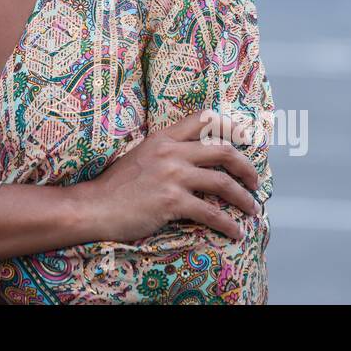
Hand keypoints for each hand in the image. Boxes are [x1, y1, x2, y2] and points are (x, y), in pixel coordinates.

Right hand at [79, 109, 260, 243]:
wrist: (95, 206)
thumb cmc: (116, 186)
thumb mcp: (142, 155)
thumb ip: (167, 152)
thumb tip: (194, 158)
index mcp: (163, 137)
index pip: (204, 119)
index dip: (231, 126)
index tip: (247, 137)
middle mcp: (171, 152)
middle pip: (223, 150)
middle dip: (246, 167)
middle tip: (255, 181)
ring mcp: (172, 176)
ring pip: (223, 183)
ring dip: (244, 198)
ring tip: (252, 209)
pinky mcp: (171, 201)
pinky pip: (211, 212)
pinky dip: (228, 224)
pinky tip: (236, 231)